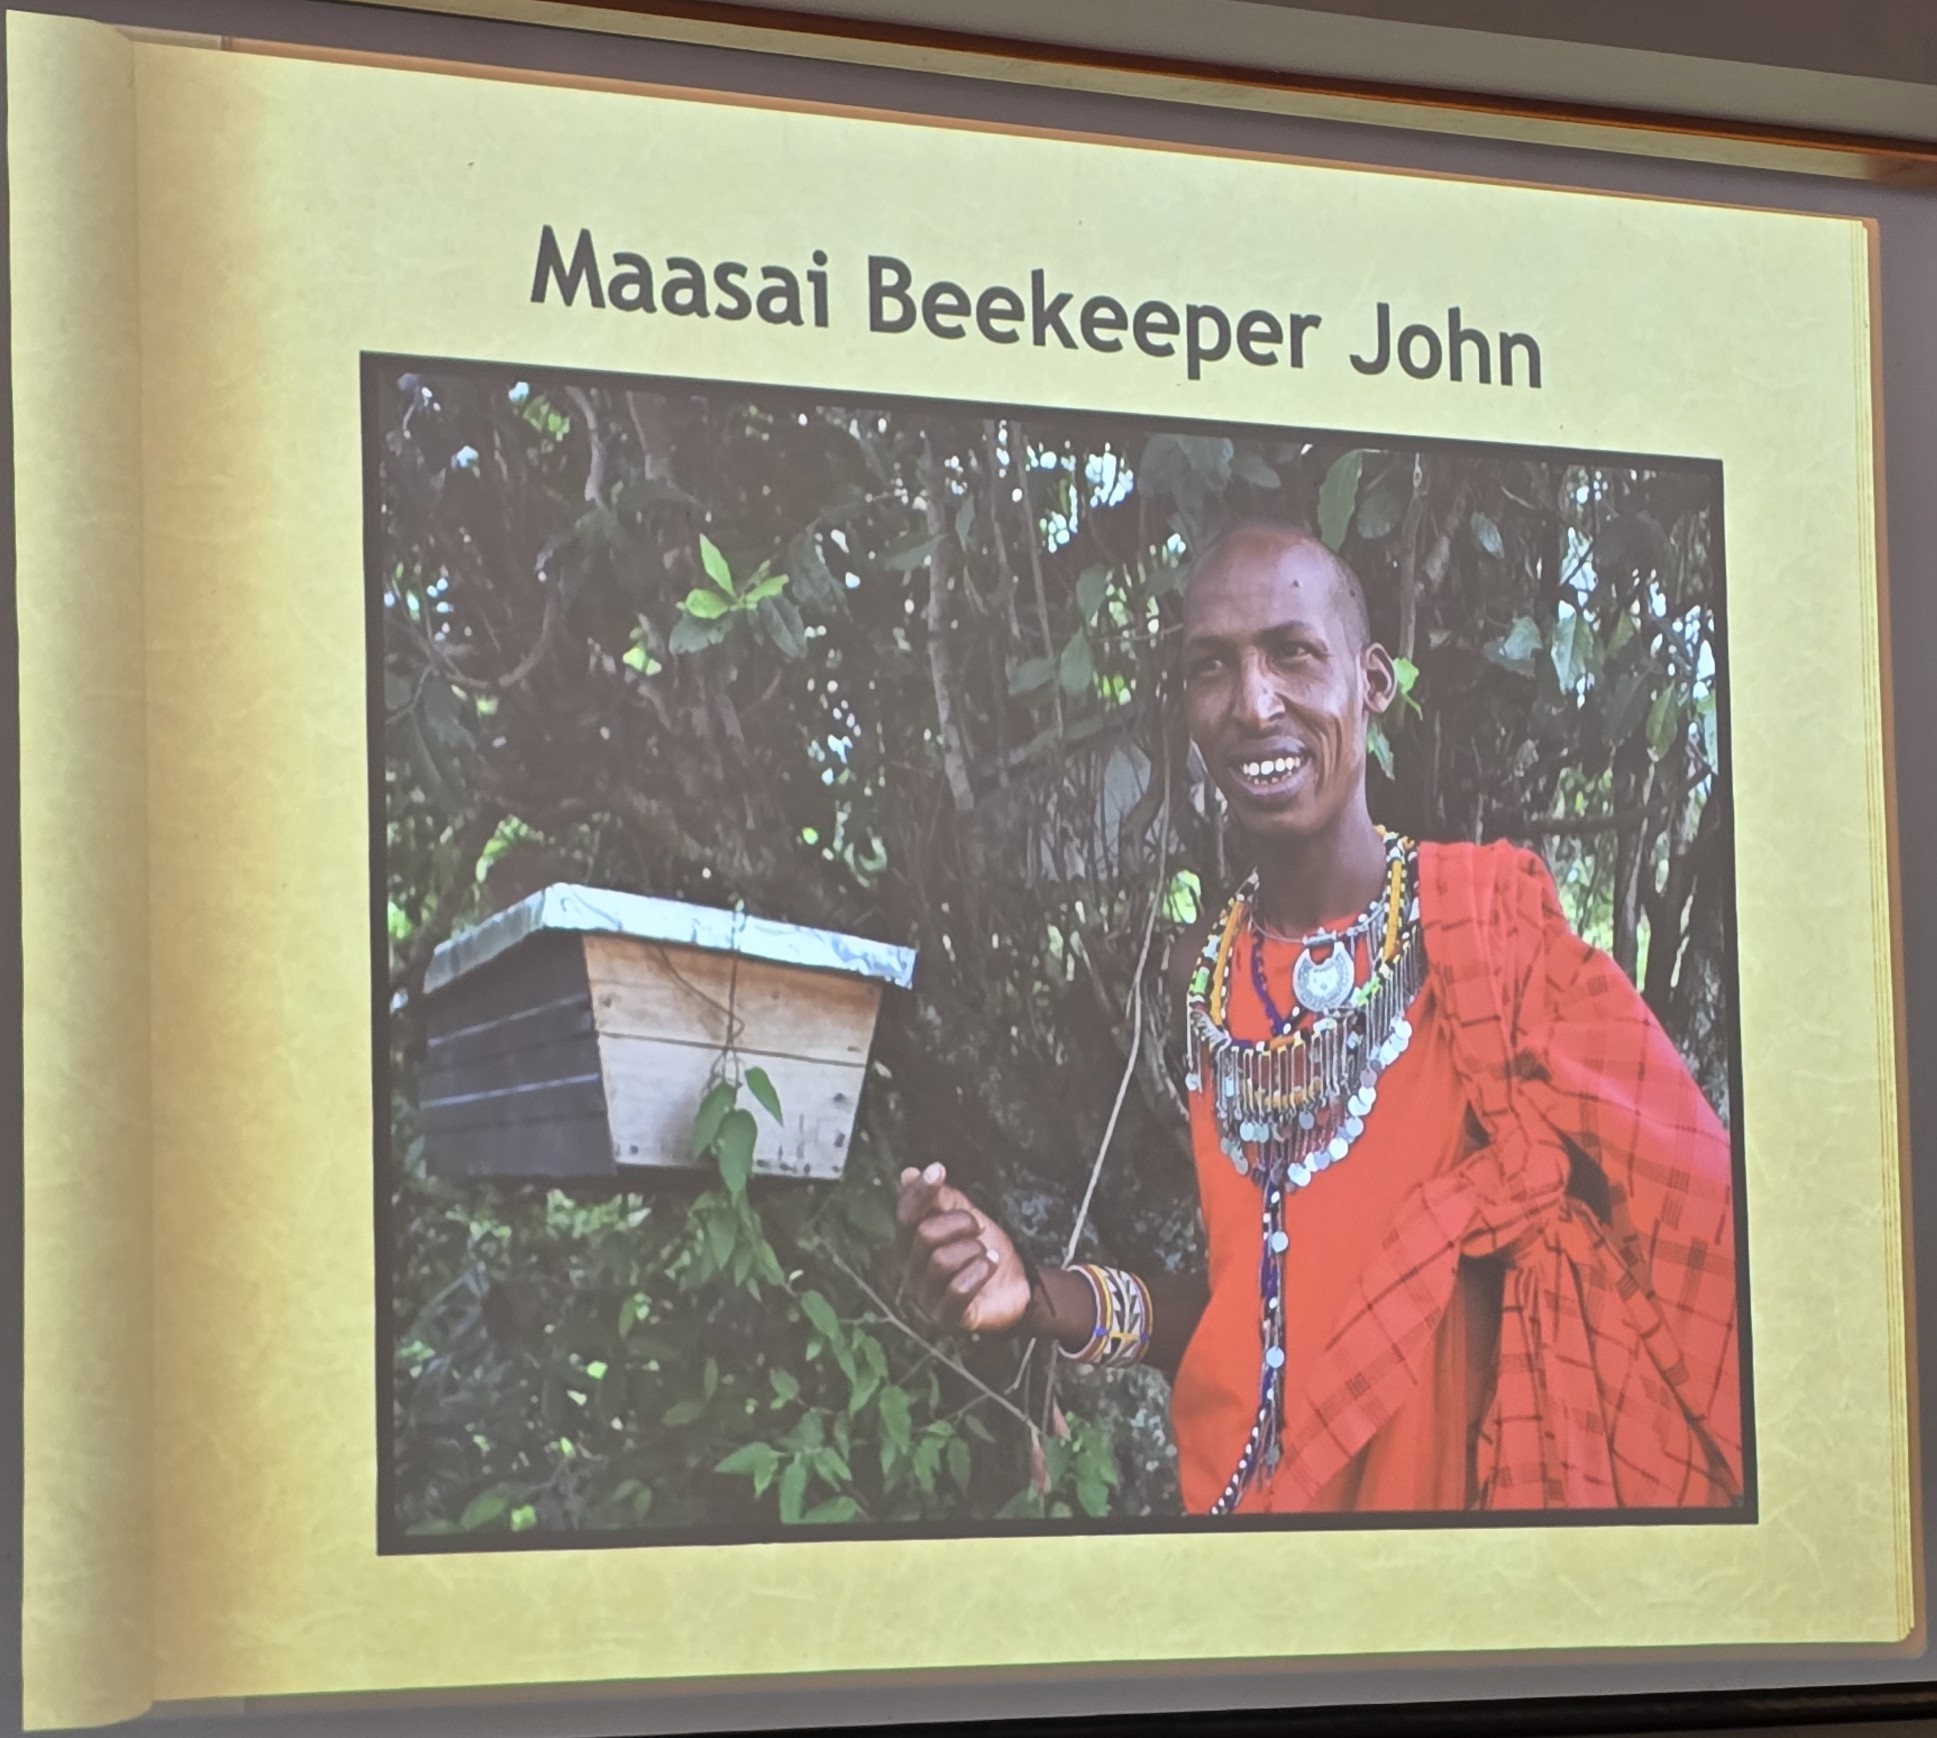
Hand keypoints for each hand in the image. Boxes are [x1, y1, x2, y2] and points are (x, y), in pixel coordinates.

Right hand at [895, 1163, 1031, 1335]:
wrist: (1016, 1286)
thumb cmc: (983, 1250)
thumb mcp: (965, 1216)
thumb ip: (939, 1198)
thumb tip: (907, 1174)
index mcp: (909, 1246)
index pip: (906, 1216)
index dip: (920, 1192)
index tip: (938, 1170)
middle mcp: (910, 1274)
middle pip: (926, 1235)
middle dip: (961, 1223)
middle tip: (979, 1228)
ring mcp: (926, 1299)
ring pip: (943, 1261)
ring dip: (974, 1250)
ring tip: (985, 1254)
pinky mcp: (947, 1319)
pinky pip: (959, 1290)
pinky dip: (981, 1271)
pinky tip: (992, 1265)